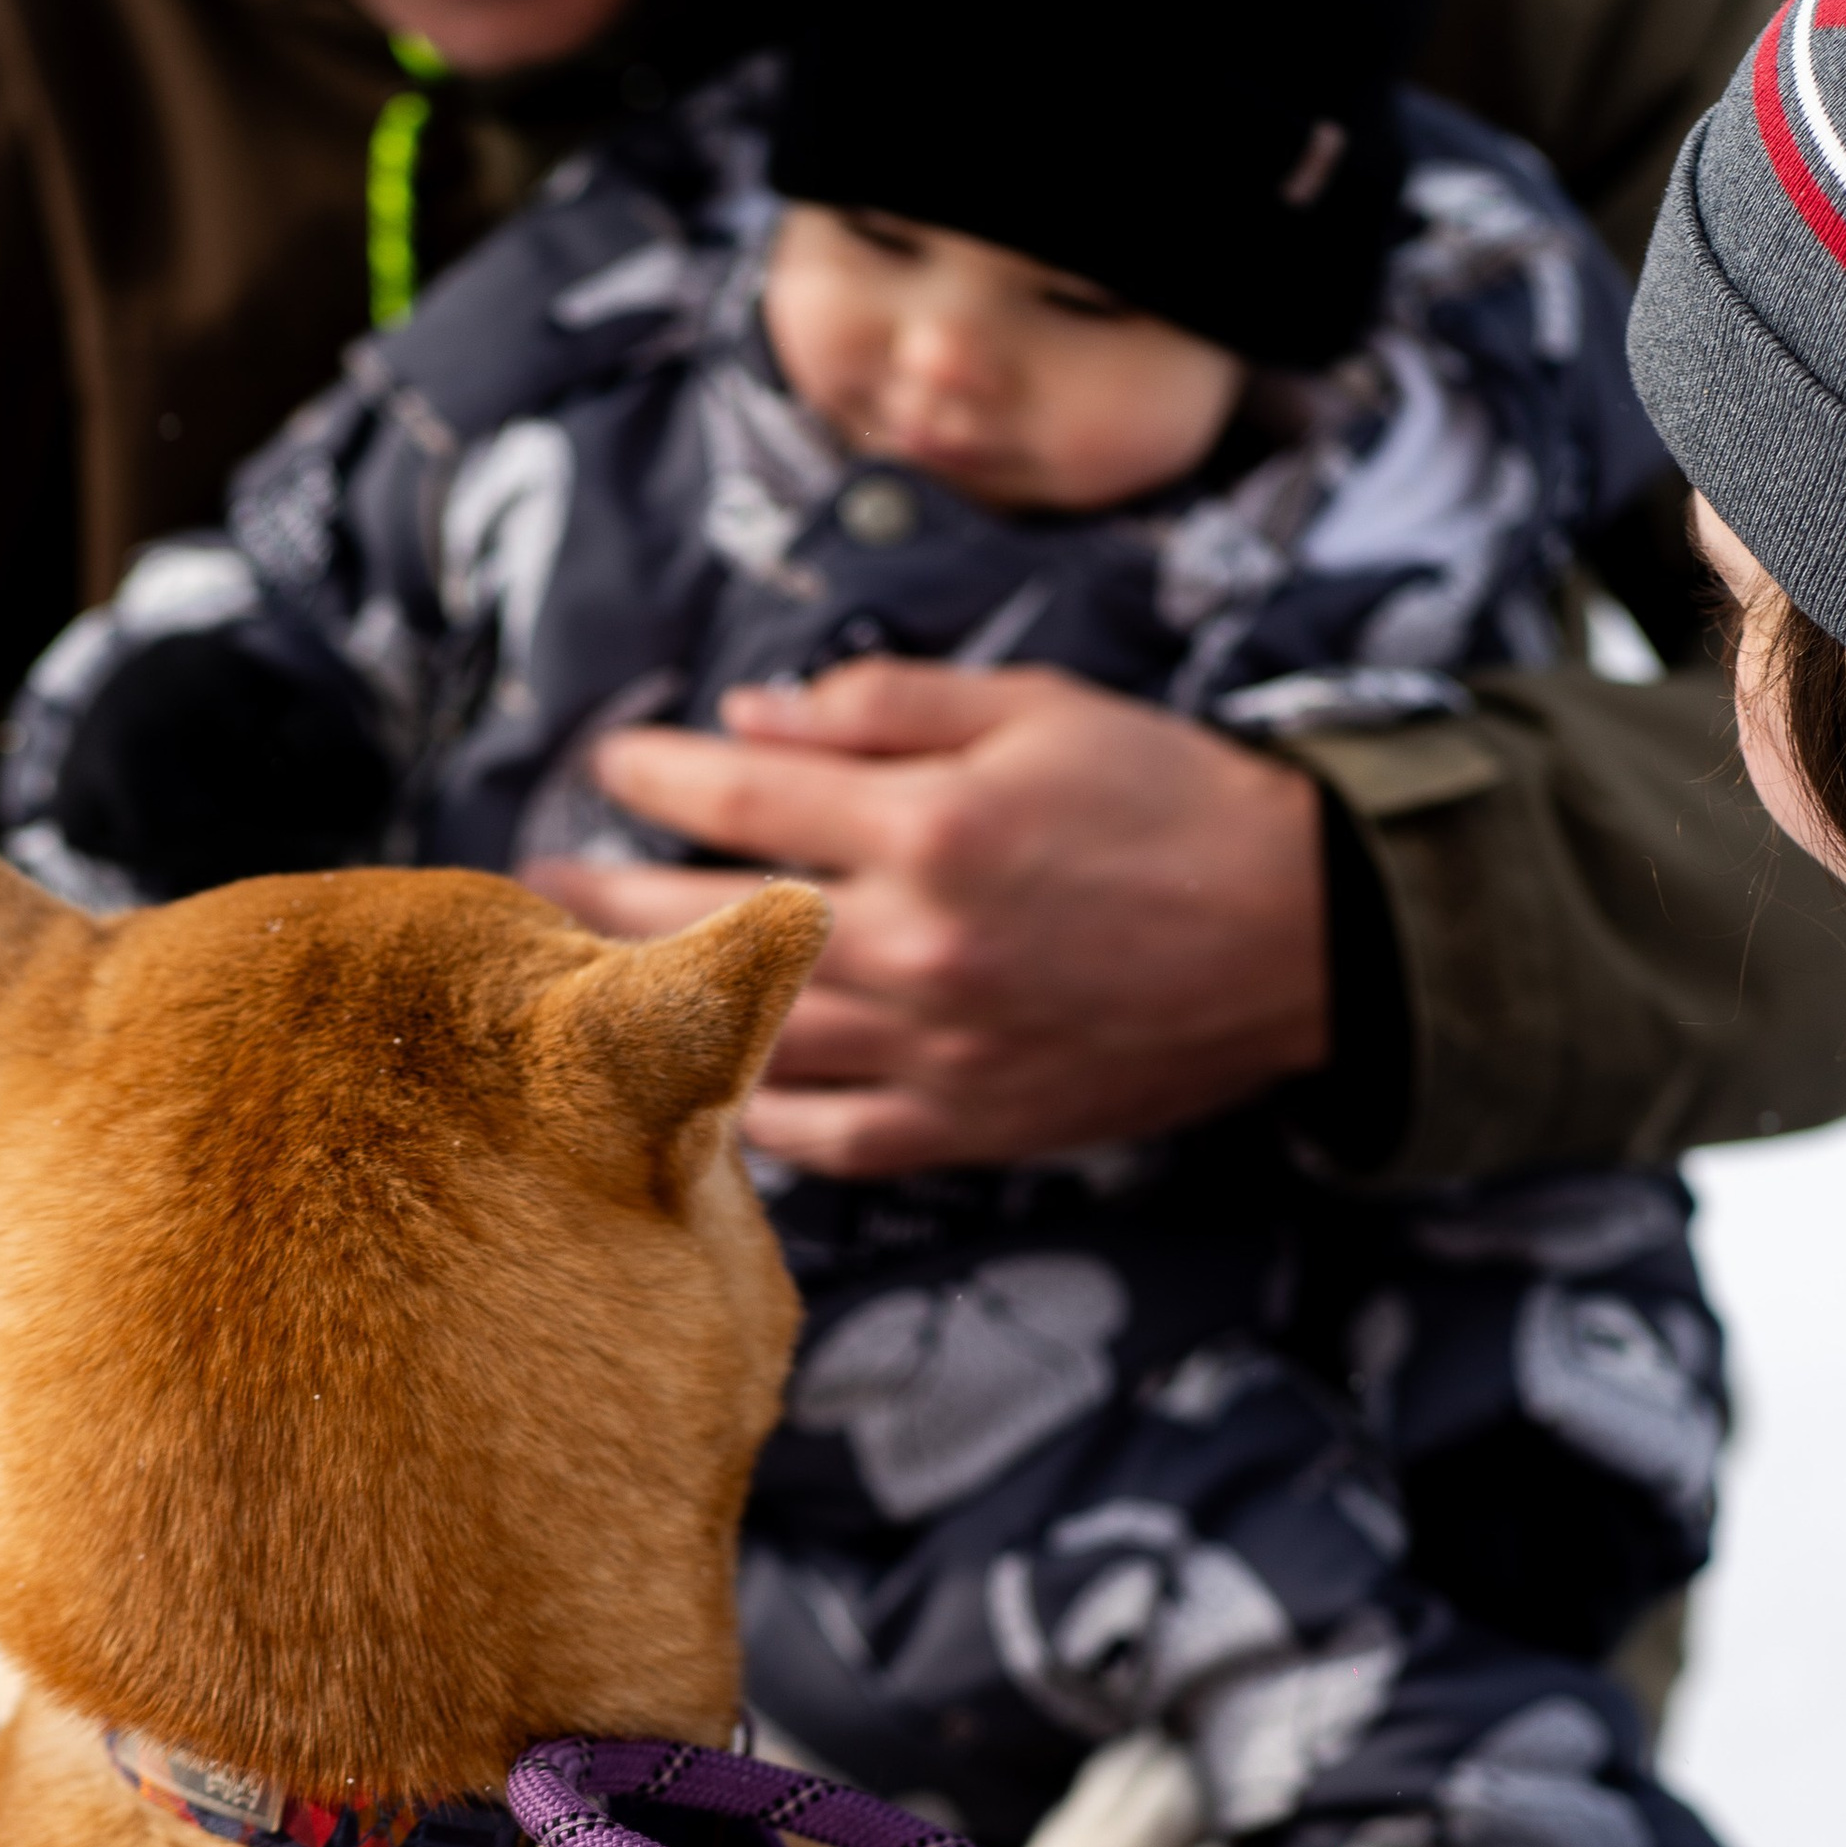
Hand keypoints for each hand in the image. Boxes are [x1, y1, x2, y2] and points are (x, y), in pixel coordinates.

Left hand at [521, 659, 1327, 1175]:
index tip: (605, 760)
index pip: (738, 798)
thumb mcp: (1034, 709)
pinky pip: (819, 1138)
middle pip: (705, 928)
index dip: (652, 773)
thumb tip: (746, 720)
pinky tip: (689, 1087)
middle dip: (604, 896)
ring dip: (641, 1013)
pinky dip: (743, 1116)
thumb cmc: (1170, 800)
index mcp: (930, 829)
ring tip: (576, 985)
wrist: (1304, 937)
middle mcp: (915, 949)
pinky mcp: (963, 1126)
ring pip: (740, 1043)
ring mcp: (933, 1052)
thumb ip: (881, 708)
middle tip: (541, 878)